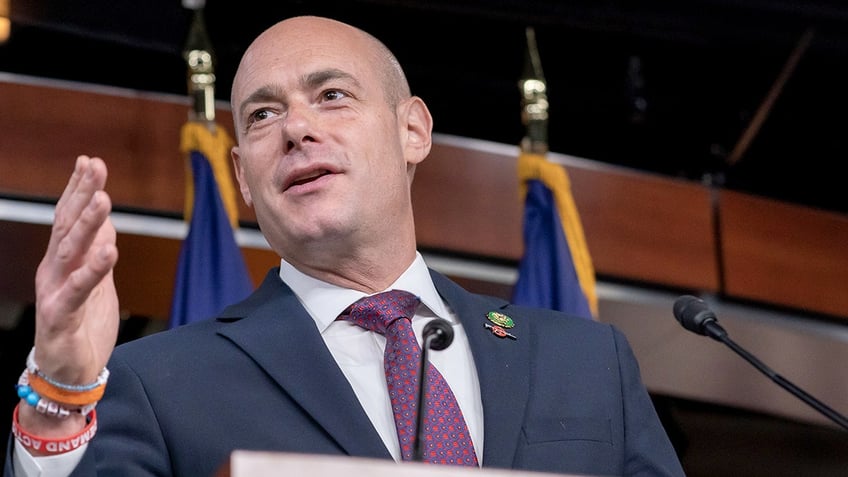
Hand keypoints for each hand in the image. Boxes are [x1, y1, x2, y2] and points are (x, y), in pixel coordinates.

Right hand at [19, 156, 119, 436]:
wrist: (69, 371)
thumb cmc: (82, 324)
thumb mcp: (96, 281)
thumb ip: (98, 251)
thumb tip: (107, 220)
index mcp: (62, 261)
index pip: (69, 218)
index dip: (78, 189)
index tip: (90, 161)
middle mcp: (54, 271)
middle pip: (68, 227)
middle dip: (82, 195)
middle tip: (95, 166)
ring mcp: (55, 291)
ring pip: (71, 252)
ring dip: (87, 224)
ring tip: (103, 199)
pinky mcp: (62, 316)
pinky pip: (79, 289)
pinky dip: (93, 269)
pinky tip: (109, 251)